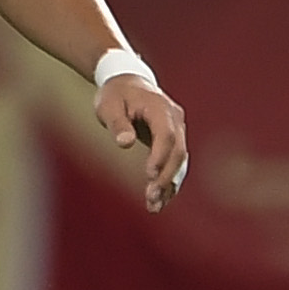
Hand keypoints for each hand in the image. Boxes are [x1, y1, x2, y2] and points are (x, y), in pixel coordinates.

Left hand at [99, 76, 189, 213]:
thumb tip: (125, 143)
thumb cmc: (115, 94)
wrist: (127, 82)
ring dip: (170, 184)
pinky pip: (175, 162)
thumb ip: (117, 123)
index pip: (167, 135)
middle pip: (178, 151)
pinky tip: (160, 200)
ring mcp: (178, 129)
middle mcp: (175, 119)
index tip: (150, 176)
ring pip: (180, 160)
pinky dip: (169, 180)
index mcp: (160, 107)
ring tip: (154, 206)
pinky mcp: (174, 139)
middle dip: (167, 176)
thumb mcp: (108, 106)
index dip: (161, 156)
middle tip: (151, 198)